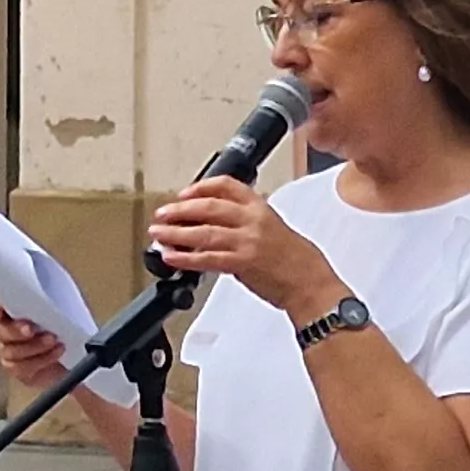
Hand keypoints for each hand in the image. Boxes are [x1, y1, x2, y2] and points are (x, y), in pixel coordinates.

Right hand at [0, 304, 69, 391]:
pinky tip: (56, 352)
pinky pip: (23, 368)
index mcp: (10, 309)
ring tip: (53, 340)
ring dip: (34, 346)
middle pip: (0, 330)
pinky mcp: (18, 369)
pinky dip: (41, 359)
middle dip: (16, 330)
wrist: (75, 351)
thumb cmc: (64, 322)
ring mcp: (9, 351)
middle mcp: (4, 329)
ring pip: (12, 351)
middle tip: (31, 329)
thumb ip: (51, 298)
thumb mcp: (61, 305)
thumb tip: (53, 289)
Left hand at [148, 178, 335, 317]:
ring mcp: (247, 241)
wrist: (310, 284)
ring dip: (176, 233)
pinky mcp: (243, 263)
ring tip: (159, 234)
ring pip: (204, 232)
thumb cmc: (296, 261)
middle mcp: (253, 220)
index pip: (227, 186)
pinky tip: (172, 257)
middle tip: (161, 214)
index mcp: (261, 208)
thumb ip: (245, 225)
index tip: (184, 193)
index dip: (201, 187)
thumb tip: (213, 229)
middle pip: (209, 207)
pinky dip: (186, 258)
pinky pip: (207, 258)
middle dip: (180, 210)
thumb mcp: (273, 230)